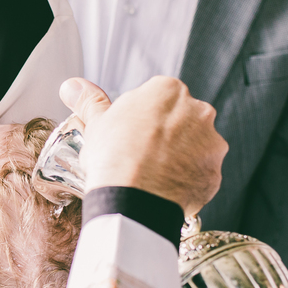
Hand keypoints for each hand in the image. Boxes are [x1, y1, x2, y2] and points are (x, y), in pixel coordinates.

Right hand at [60, 76, 227, 214]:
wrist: (132, 201)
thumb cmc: (113, 158)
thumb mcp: (96, 124)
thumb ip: (90, 101)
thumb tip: (72, 86)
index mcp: (168, 90)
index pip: (158, 100)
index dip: (142, 120)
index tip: (131, 136)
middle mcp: (198, 111)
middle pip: (181, 122)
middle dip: (166, 137)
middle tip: (142, 156)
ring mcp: (211, 144)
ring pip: (195, 148)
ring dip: (180, 159)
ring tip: (153, 177)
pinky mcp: (215, 174)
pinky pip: (201, 175)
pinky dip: (187, 182)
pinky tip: (165, 190)